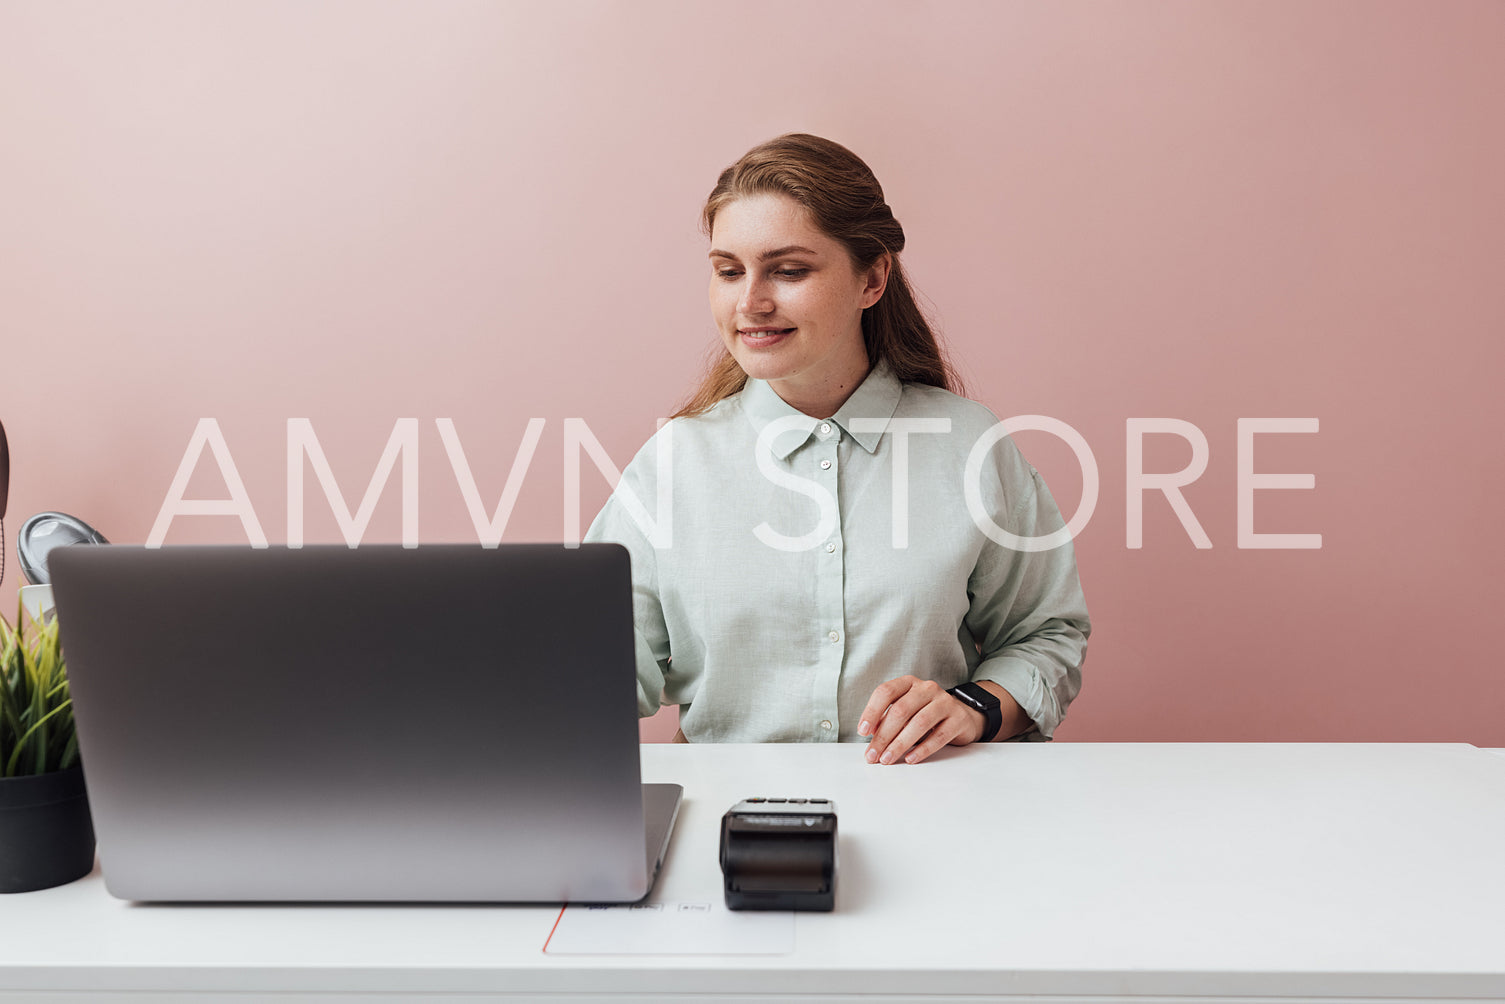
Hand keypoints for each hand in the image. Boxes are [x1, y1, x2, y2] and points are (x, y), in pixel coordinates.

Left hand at [857, 675, 985, 764]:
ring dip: (900, 744)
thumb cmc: (926, 713)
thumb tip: (871, 735)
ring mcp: (944, 702)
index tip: (862, 731)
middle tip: (872, 754)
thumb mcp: (906, 710)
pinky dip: (923, 749)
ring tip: (888, 758)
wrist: (962, 715)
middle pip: (901, 710)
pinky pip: (939, 735)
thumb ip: (887, 718)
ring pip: (919, 723)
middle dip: (883, 735)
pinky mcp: (958, 719)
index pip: (886, 692)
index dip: (871, 711)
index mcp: (909, 683)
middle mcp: (927, 688)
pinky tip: (911, 758)